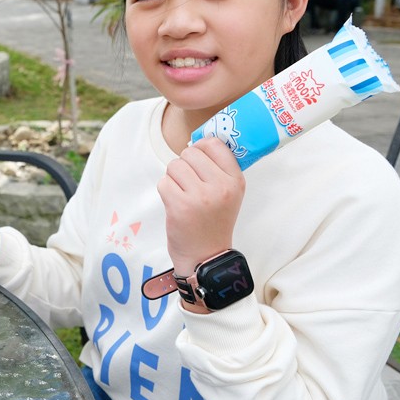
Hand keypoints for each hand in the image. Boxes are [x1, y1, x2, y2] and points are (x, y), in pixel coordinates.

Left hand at [156, 138, 245, 274]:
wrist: (206, 257)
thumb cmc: (213, 222)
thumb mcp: (229, 194)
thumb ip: (218, 168)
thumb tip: (197, 141)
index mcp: (235, 180)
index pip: (214, 143)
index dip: (201, 148)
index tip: (198, 162)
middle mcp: (220, 186)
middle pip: (190, 153)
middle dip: (184, 165)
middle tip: (190, 185)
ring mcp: (200, 196)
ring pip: (174, 166)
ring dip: (173, 178)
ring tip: (183, 195)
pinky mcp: (179, 206)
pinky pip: (163, 182)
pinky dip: (165, 191)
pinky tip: (176, 204)